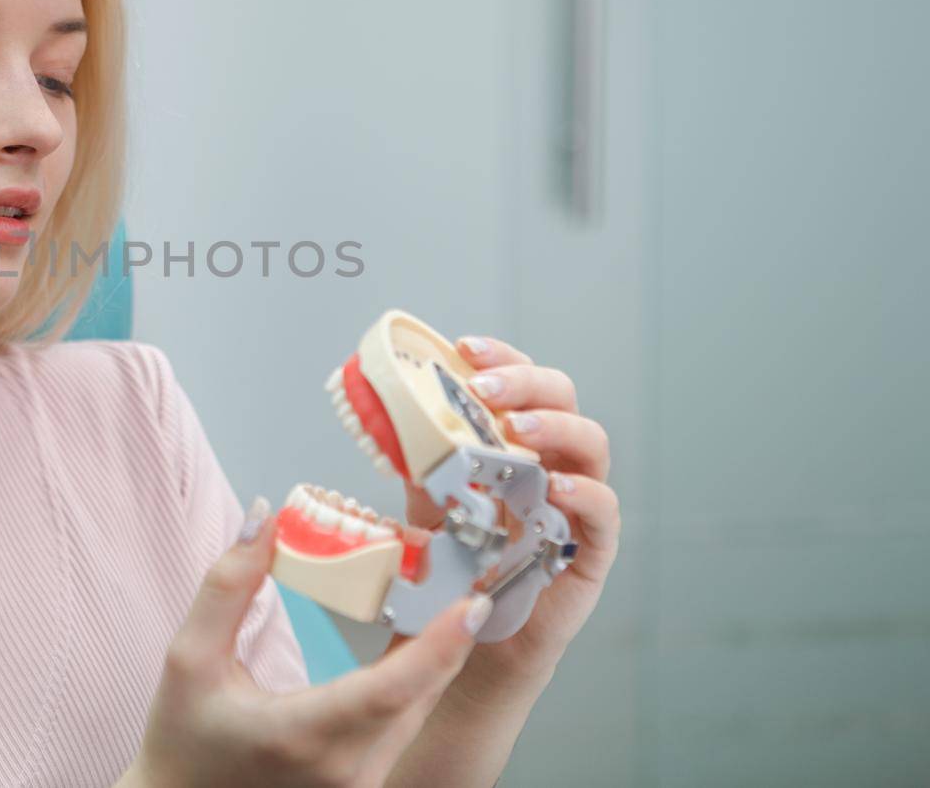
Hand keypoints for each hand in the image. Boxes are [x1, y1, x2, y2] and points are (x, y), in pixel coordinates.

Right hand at [122, 499, 495, 787]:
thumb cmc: (183, 740)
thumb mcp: (189, 657)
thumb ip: (227, 585)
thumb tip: (263, 518)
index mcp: (302, 737)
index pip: (388, 691)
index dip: (437, 647)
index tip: (472, 605)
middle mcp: (344, 771)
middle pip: (418, 695)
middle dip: (448, 632)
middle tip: (462, 570)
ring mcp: (359, 785)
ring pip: (417, 711)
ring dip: (437, 654)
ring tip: (445, 592)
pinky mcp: (364, 784)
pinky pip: (405, 726)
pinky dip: (418, 680)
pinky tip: (420, 639)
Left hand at [397, 335, 621, 687]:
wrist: (475, 646)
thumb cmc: (460, 572)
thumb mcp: (431, 510)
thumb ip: (424, 468)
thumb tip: (388, 423)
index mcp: (517, 444)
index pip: (522, 383)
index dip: (503, 357)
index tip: (466, 348)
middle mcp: (553, 463)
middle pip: (562, 399)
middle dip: (526, 383)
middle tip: (487, 388)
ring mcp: (577, 503)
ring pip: (592, 444)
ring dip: (556, 427)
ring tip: (520, 429)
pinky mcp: (591, 550)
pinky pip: (605, 510)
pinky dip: (584, 491)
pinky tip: (555, 486)